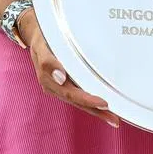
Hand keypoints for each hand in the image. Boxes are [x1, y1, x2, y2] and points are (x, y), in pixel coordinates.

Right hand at [17, 9, 120, 126]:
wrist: (37, 34)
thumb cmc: (42, 38)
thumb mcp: (41, 45)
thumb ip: (48, 61)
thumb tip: (61, 78)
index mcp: (49, 80)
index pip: (71, 93)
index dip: (87, 100)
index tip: (104, 104)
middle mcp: (55, 86)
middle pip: (78, 102)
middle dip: (96, 111)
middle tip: (115, 119)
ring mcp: (60, 86)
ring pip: (80, 101)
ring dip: (96, 111)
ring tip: (113, 118)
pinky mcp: (66, 83)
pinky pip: (79, 95)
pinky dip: (91, 102)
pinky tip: (103, 107)